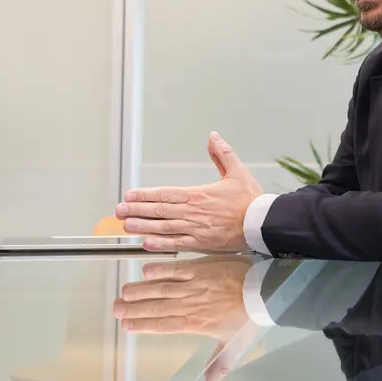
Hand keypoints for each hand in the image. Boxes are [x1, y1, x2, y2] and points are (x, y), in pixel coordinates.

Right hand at [113, 256, 253, 380]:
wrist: (264, 291)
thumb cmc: (249, 318)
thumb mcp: (235, 345)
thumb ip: (219, 364)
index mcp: (195, 323)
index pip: (163, 325)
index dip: (143, 325)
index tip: (126, 325)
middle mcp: (190, 304)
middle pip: (157, 307)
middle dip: (134, 308)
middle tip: (115, 309)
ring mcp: (195, 285)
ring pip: (162, 288)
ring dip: (141, 290)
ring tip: (124, 292)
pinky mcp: (201, 268)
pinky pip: (177, 268)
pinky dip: (161, 269)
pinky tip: (145, 271)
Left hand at [115, 132, 262, 251]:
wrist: (263, 223)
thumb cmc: (251, 200)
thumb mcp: (238, 172)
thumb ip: (222, 154)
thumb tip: (213, 136)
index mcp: (198, 194)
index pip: (165, 194)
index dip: (145, 195)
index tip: (129, 196)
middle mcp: (193, 212)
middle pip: (159, 211)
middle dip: (136, 211)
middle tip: (118, 211)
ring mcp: (196, 229)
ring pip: (163, 227)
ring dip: (143, 227)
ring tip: (126, 226)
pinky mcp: (202, 243)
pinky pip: (177, 244)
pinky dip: (161, 244)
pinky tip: (147, 244)